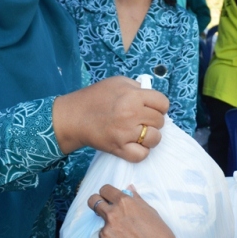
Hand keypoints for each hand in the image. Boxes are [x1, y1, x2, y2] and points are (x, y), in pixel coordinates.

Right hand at [52, 76, 168, 161]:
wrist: (73, 116)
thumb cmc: (95, 97)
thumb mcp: (118, 82)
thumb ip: (138, 88)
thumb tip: (153, 99)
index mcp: (132, 96)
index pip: (163, 103)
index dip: (159, 106)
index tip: (151, 108)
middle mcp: (131, 114)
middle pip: (160, 121)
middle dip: (153, 120)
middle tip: (142, 120)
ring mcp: (125, 133)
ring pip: (155, 138)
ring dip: (150, 137)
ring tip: (140, 133)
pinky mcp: (118, 148)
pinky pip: (142, 155)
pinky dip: (141, 151)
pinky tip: (135, 144)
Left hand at [90, 184, 175, 237]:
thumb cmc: (159, 233)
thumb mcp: (150, 211)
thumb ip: (136, 199)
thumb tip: (128, 188)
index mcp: (124, 202)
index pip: (105, 189)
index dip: (107, 193)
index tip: (109, 198)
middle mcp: (112, 214)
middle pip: (93, 201)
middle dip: (97, 203)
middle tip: (105, 210)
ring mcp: (106, 231)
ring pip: (101, 226)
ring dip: (110, 230)